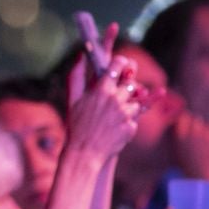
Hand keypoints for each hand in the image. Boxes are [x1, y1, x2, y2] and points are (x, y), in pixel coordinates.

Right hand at [63, 43, 141, 164]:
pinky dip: (127, 121)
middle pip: (131, 83)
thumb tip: (79, 55)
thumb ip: (76, 75)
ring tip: (113, 115)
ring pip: (135, 101)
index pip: (118, 65)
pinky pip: (134, 119)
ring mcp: (125, 114)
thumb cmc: (76, 125)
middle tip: (116, 93)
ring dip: (127, 105)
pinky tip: (114, 128)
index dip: (121, 62)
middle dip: (126, 86)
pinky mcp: (131, 127)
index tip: (121, 64)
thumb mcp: (73, 99)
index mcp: (101, 89)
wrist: (85, 153)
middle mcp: (115, 99)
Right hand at [166, 110, 208, 181]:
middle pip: (195, 118)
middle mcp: (195, 131)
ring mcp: (208, 132)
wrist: (206, 178)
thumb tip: (176, 119)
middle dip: (194, 123)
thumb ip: (175, 133)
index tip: (183, 124)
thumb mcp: (176, 149)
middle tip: (194, 134)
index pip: (183, 116)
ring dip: (203, 129)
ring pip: (206, 124)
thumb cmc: (187, 165)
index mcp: (182, 134)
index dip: (183, 119)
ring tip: (202, 143)